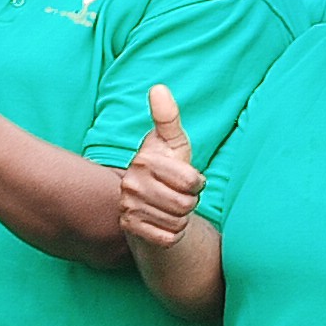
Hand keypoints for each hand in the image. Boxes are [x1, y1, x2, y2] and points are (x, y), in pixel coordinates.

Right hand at [120, 85, 204, 248]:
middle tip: (179, 196)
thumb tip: (158, 87)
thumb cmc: (167, 170)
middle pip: (185, 203)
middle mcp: (130, 183)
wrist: (148, 204)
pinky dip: (171, 234)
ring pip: (176, 221)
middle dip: (189, 202)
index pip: (191, 181)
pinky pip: (166, 237)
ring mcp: (127, 206)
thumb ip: (168, 118)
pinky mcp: (129, 228)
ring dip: (180, 219)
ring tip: (170, 209)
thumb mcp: (173, 143)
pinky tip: (163, 224)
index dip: (198, 183)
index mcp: (143, 161)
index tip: (188, 180)